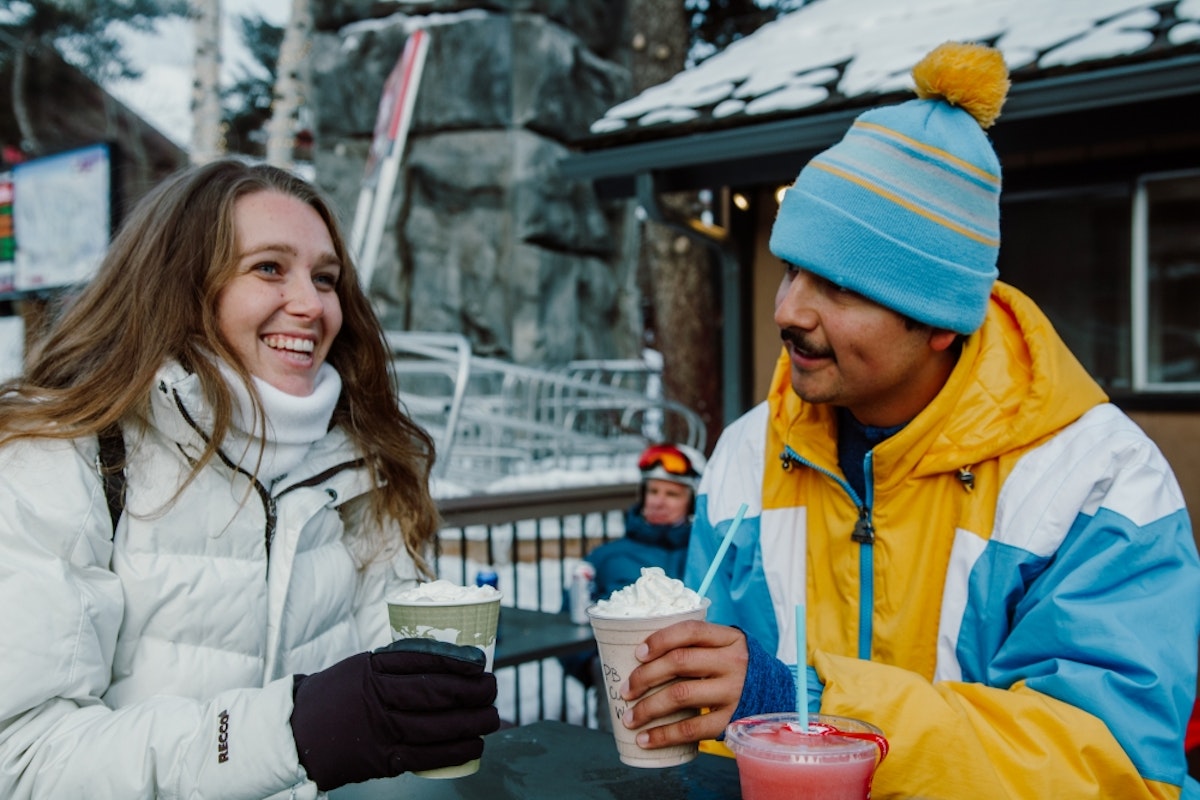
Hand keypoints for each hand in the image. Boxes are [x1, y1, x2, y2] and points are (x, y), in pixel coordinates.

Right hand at [290, 639, 499, 790]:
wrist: (294, 734)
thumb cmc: (333, 696)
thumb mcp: (359, 668)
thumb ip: (395, 665)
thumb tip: (445, 662)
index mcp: (372, 668)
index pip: (422, 660)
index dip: (456, 661)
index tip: (481, 663)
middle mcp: (378, 698)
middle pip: (436, 693)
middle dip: (473, 692)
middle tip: (493, 689)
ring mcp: (381, 730)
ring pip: (436, 726)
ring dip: (472, 723)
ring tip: (492, 718)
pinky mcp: (382, 759)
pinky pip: (426, 756)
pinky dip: (455, 751)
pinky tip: (474, 745)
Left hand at [620, 621, 747, 747]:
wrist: (777, 697)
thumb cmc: (736, 669)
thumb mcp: (726, 648)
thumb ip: (696, 646)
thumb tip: (642, 657)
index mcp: (729, 638)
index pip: (690, 630)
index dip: (660, 639)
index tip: (637, 654)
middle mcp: (733, 662)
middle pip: (679, 662)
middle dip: (644, 676)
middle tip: (625, 690)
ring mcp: (733, 692)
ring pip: (680, 695)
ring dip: (648, 708)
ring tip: (629, 718)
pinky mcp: (731, 720)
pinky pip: (691, 729)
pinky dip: (664, 735)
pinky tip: (646, 740)